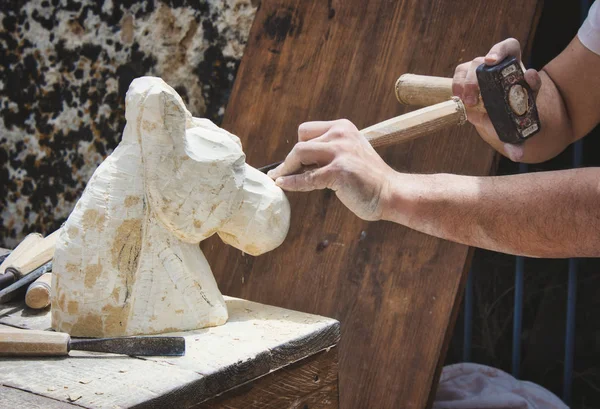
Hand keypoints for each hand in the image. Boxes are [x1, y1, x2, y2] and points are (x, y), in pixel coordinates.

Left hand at [267, 119, 395, 220]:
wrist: (391, 193)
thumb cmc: (368, 179)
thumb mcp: (349, 154)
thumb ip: (328, 151)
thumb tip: (296, 161)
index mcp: (343, 127)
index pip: (307, 130)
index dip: (299, 147)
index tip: (295, 163)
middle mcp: (341, 134)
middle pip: (300, 142)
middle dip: (288, 160)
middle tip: (281, 174)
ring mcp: (340, 152)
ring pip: (299, 154)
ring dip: (286, 169)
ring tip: (280, 179)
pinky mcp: (338, 172)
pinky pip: (306, 177)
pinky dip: (291, 182)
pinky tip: (283, 185)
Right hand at [453, 38, 541, 160]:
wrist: (501, 117)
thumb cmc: (513, 117)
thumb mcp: (518, 127)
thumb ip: (518, 139)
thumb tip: (517, 154)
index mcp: (514, 71)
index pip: (509, 48)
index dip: (501, 50)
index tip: (493, 62)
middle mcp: (496, 66)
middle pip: (486, 60)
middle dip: (477, 77)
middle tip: (474, 98)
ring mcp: (481, 71)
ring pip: (471, 66)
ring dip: (466, 82)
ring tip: (466, 101)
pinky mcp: (467, 78)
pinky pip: (459, 74)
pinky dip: (457, 84)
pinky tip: (457, 97)